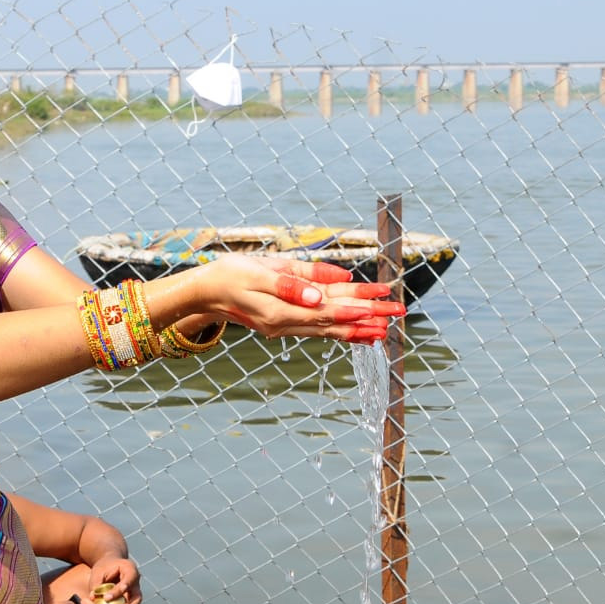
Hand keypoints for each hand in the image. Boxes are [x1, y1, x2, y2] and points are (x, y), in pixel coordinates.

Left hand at [88, 555, 142, 603]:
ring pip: (136, 602)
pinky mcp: (132, 596)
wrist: (111, 563)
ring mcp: (135, 588)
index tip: (106, 598)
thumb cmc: (103, 567)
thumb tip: (92, 598)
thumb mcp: (98, 571)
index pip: (127, 580)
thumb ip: (96, 584)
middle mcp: (136, 579)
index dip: (118, 590)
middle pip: (136, 593)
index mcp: (130, 569)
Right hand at [189, 255, 405, 343]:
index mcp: (280, 312)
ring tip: (386, 328)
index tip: (379, 304)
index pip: (326, 310)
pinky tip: (358, 332)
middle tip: (398, 312)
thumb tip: (321, 291)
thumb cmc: (230, 274)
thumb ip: (291, 282)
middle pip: (334, 320)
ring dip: (359, 327)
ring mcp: (285, 327)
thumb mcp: (258, 271)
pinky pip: (319, 328)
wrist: (206, 292)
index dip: (355, 307)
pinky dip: (341, 329)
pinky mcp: (285, 323)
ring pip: (329, 327)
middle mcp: (286, 325)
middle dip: (367, 316)